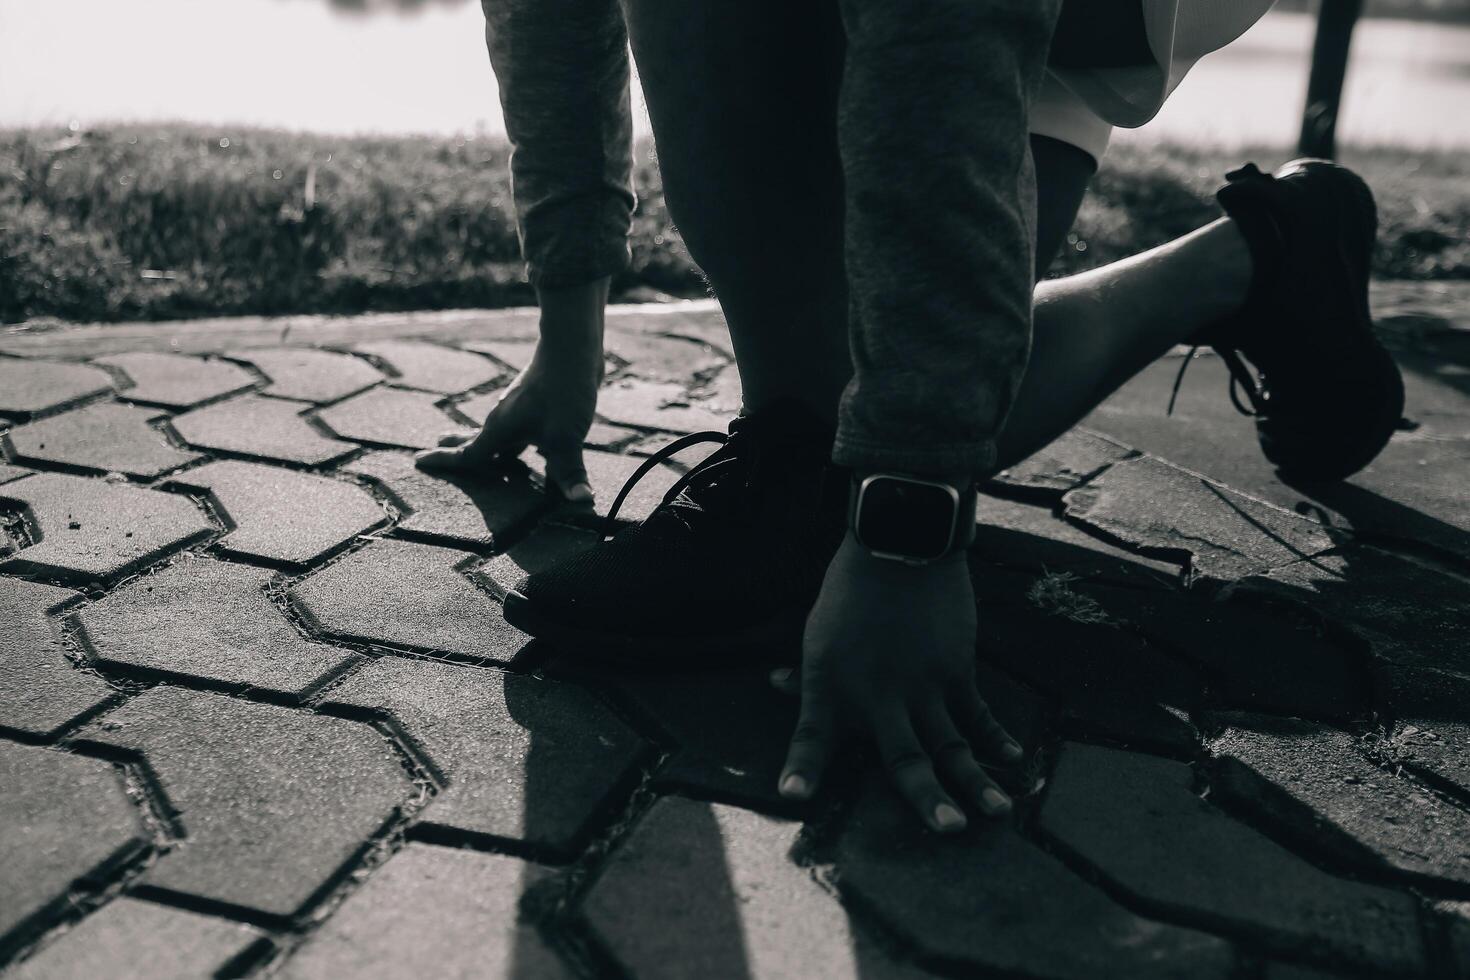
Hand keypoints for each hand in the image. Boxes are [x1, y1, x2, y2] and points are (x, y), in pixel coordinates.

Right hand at [415, 280, 606, 501]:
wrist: (573, 346)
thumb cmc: (563, 390)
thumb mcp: (566, 437)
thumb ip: (569, 471)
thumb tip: (580, 501)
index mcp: (500, 430)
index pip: (467, 455)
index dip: (443, 462)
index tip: (418, 461)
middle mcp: (505, 419)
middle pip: (476, 439)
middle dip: (456, 447)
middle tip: (435, 448)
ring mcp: (521, 408)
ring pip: (499, 433)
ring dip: (488, 444)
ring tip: (484, 454)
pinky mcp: (538, 401)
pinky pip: (519, 426)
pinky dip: (513, 438)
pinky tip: (527, 439)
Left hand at [778, 535, 1021, 831]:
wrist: (900, 542)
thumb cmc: (851, 588)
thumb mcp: (818, 630)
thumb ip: (806, 671)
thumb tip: (777, 685)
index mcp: (833, 683)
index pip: (811, 734)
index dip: (803, 766)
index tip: (794, 795)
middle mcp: (878, 694)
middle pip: (904, 758)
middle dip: (924, 798)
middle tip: (947, 829)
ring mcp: (923, 684)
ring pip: (953, 744)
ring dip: (975, 781)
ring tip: (996, 813)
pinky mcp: (956, 668)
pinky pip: (978, 712)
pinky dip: (996, 737)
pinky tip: (1013, 760)